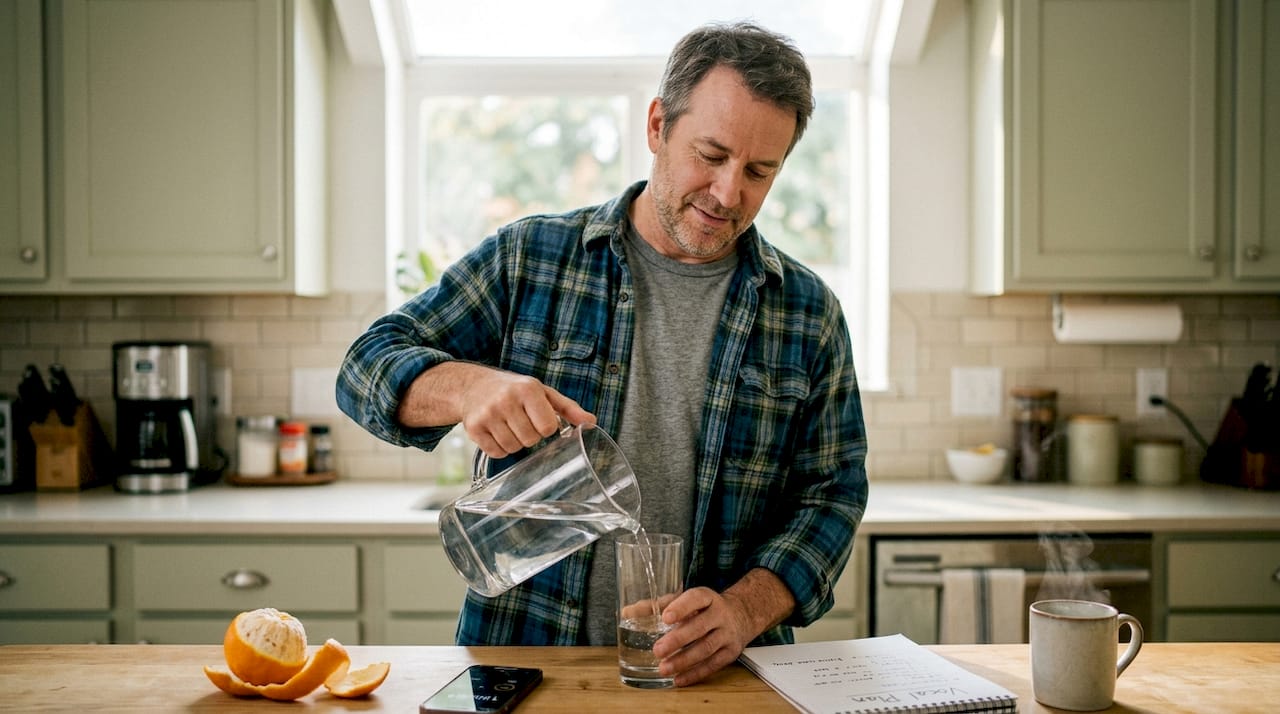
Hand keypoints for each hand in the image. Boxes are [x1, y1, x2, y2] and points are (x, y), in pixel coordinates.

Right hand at [397, 362, 594, 456]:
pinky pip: (496, 453)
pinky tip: (497, 433)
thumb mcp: (543, 393)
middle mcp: (505, 400)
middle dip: (530, 436)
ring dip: (516, 442)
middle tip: (523, 422)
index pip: (548, 427)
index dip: (546, 428)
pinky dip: (500, 448)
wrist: (474, 386)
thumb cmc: (514, 390)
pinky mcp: (473, 428)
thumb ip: (568, 408)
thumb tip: (591, 422)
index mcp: (527, 389)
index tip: (539, 419)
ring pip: (513, 448)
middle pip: (530, 440)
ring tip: (510, 426)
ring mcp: (487, 415)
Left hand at [650, 587, 753, 686]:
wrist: (740, 615)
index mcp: (707, 597)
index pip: (696, 598)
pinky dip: (695, 673)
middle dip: (678, 640)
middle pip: (700, 627)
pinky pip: (713, 664)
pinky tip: (679, 679)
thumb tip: (627, 612)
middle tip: (658, 650)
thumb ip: (656, 605)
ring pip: (706, 648)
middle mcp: (720, 614)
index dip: (681, 607)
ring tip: (664, 668)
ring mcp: (727, 633)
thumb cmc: (704, 608)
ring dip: (684, 660)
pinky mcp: (731, 651)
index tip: (666, 617)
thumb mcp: (685, 600)